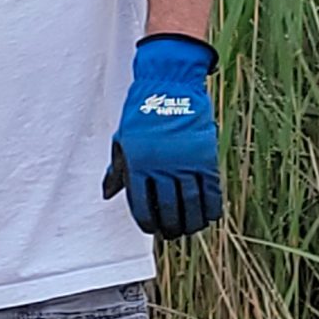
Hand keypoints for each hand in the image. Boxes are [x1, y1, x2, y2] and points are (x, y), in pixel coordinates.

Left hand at [103, 34, 221, 239]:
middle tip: (172, 235)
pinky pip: (211, 188)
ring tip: (189, 230)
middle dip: (170, 225)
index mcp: (138, 163)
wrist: (169, 83)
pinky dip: (211, 205)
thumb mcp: (123, 140)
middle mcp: (162, 166)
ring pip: (191, 202)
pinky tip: (209, 216)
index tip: (152, 229)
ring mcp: (186, 161)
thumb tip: (107, 194)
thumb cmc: (141, 112)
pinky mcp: (206, 154)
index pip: (142, 203)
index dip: (147, 220)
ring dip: (191, 221)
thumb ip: (117, 170)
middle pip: (169, 207)